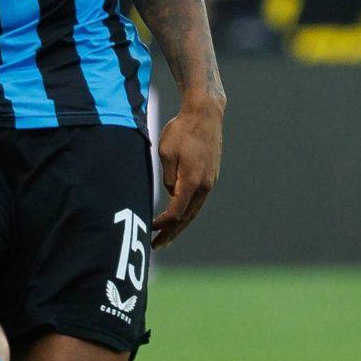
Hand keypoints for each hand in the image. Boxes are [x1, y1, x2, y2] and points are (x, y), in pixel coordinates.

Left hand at [151, 95, 222, 246]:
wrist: (206, 114)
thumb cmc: (182, 130)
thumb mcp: (166, 153)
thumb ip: (167, 178)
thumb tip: (171, 192)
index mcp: (193, 181)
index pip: (176, 212)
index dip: (162, 223)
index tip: (149, 228)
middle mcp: (205, 185)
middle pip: (187, 217)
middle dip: (171, 233)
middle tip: (156, 246)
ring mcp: (210, 181)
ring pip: (194, 210)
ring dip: (180, 225)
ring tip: (167, 238)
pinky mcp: (210, 176)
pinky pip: (197, 200)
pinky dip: (187, 212)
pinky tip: (179, 216)